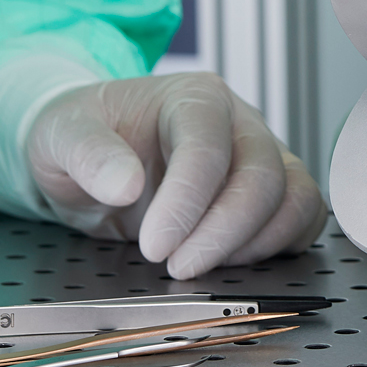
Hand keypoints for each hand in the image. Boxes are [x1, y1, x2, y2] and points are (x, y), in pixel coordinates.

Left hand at [26, 74, 326, 278]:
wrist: (92, 151)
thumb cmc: (82, 134)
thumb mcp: (62, 134)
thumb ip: (89, 154)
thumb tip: (125, 185)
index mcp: (193, 97)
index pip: (210, 146)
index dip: (187, 201)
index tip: (155, 245)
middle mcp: (239, 121)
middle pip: (262, 175)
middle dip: (223, 233)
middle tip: (177, 268)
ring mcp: (261, 155)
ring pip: (293, 196)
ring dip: (254, 244)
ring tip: (201, 265)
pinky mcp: (270, 192)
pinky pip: (304, 215)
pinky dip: (280, 244)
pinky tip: (233, 262)